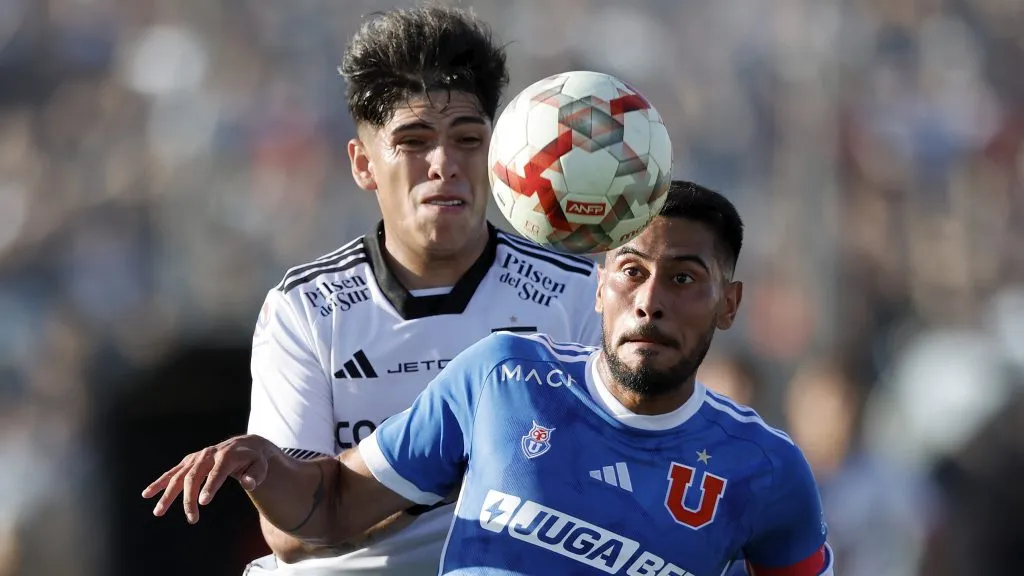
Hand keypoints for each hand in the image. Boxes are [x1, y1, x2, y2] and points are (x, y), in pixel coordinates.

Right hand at [142, 434, 278, 523]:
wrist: (244, 446)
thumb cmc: (254, 460)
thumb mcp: (261, 466)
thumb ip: (256, 475)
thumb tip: (248, 483)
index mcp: (226, 456)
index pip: (216, 472)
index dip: (210, 486)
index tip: (203, 503)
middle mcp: (208, 455)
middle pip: (194, 476)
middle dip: (189, 498)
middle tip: (192, 518)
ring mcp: (196, 458)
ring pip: (178, 476)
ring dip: (167, 494)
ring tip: (158, 512)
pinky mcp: (189, 461)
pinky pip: (172, 473)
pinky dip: (159, 482)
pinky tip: (147, 494)